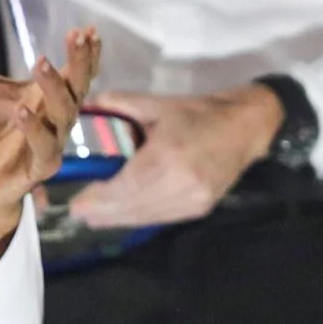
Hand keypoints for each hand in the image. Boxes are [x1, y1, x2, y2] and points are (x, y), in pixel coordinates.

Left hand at [0, 22, 101, 272]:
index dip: (85, 51)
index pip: (75, 71)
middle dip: (82, 61)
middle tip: (77, 36)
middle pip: (78, 87)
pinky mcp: (36, 169)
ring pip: (64, 114)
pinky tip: (21, 110)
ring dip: (56, 88)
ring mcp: (50, 144)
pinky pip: (42, 148)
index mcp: (46, 98)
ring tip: (42, 63)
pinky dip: (33, 129)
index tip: (87, 28)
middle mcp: (55, 119)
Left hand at [67, 84, 288, 230]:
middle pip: (132, 207)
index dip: (99, 198)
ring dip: (117, 219)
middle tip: (78, 212)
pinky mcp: (200, 209)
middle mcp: (182, 182)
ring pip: (146, 217)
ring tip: (93, 217)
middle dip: (102, 212)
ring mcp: (193, 200)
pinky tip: (121, 215)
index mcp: (169, 154)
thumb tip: (86, 108)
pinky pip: (161, 218)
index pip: (126, 186)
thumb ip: (119, 105)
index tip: (77, 202)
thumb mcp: (158, 104)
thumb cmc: (199, 113)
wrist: (246, 128)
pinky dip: (138, 218)